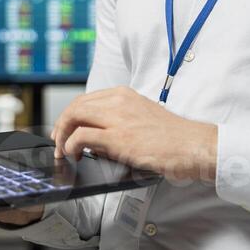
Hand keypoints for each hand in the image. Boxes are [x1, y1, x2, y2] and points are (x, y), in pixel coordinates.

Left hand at [51, 86, 217, 183]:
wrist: (192, 145)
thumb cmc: (173, 137)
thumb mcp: (142, 118)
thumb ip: (118, 121)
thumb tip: (94, 136)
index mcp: (125, 95)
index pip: (86, 99)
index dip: (70, 115)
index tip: (64, 129)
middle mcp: (119, 101)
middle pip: (76, 106)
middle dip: (61, 125)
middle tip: (58, 142)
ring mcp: (118, 118)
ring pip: (74, 117)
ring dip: (61, 136)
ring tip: (63, 151)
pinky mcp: (118, 138)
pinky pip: (81, 136)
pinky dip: (70, 146)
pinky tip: (73, 155)